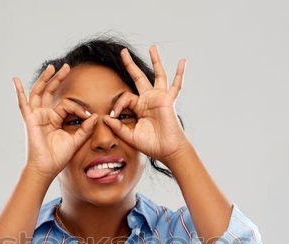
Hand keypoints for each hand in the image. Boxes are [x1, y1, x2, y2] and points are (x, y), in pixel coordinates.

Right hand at [12, 64, 99, 179]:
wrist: (46, 168)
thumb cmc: (58, 157)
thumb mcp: (75, 141)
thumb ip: (85, 129)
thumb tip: (95, 117)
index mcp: (55, 119)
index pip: (66, 105)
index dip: (79, 109)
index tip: (88, 116)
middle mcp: (45, 115)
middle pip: (50, 92)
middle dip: (58, 79)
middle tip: (67, 67)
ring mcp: (36, 116)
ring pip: (39, 93)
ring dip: (44, 79)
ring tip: (51, 67)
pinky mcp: (30, 120)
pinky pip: (23, 104)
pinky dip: (19, 92)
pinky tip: (16, 80)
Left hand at [101, 45, 190, 164]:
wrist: (167, 150)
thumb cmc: (151, 145)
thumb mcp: (130, 136)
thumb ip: (118, 127)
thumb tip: (105, 118)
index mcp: (139, 107)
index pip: (125, 97)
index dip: (117, 105)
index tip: (113, 116)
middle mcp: (149, 100)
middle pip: (138, 77)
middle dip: (130, 65)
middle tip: (123, 52)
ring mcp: (159, 98)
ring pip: (157, 75)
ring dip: (155, 61)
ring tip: (152, 47)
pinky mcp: (168, 100)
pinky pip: (176, 85)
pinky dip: (180, 73)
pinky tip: (183, 61)